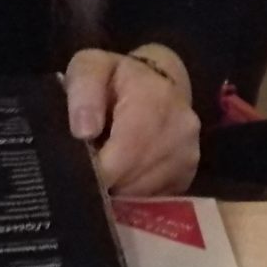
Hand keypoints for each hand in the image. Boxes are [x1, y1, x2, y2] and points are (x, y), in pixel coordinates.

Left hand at [64, 47, 199, 195]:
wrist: (159, 82)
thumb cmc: (116, 76)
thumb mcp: (91, 67)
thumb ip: (83, 92)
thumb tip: (84, 131)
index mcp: (155, 100)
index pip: (123, 155)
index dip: (94, 171)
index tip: (76, 169)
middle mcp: (180, 130)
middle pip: (131, 180)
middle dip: (103, 181)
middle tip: (88, 166)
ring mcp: (189, 155)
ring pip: (141, 194)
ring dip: (118, 188)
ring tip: (107, 166)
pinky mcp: (190, 174)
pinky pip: (154, 198)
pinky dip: (134, 193)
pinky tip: (125, 173)